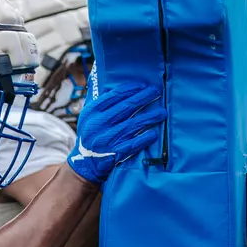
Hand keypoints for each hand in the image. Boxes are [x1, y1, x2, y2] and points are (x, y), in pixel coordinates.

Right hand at [66, 68, 166, 187]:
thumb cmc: (91, 134)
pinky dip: (143, 139)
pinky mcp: (113, 154)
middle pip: (125, 108)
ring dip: (149, 118)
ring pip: (131, 125)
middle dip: (143, 98)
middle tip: (157, 91)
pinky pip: (131, 145)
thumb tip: (117, 84)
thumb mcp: (89, 117)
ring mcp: (106, 140)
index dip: (130, 89)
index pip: (113, 96)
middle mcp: (97, 125)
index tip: (143, 85)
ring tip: (162, 112)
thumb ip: (101, 103)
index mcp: (91, 113)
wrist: (85, 162)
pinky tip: (153, 133)